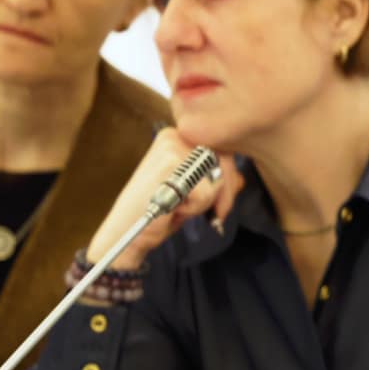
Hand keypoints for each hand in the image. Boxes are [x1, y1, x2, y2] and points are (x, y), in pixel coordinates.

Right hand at [86, 129, 244, 271]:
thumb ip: (213, 180)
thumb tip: (241, 179)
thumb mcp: (192, 192)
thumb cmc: (158, 212)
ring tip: (179, 206)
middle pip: (225, 160)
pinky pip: (207, 191)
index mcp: (177, 138)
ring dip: (205, 201)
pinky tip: (172, 208)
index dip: (228, 179)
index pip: (222, 150)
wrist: (127, 232)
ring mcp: (171, 148)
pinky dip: (195, 207)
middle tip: (213, 211)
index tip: (221, 203)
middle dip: (224, 192)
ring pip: (217, 177)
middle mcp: (173, 137)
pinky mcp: (171, 164)